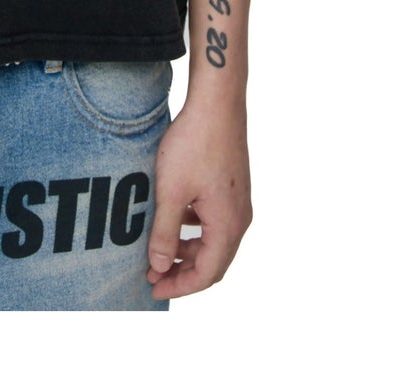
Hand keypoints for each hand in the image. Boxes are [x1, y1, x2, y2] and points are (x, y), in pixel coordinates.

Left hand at [144, 97, 251, 298]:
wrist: (217, 103)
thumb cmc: (195, 144)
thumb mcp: (172, 191)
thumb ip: (165, 232)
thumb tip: (159, 266)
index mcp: (228, 225)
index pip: (206, 274)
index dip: (179, 287)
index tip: (153, 288)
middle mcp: (240, 219)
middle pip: (214, 262)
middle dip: (183, 273)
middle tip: (153, 275)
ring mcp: (239, 203)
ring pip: (214, 241)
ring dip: (189, 251)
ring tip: (160, 251)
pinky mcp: (233, 188)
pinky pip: (215, 222)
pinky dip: (195, 230)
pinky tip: (174, 219)